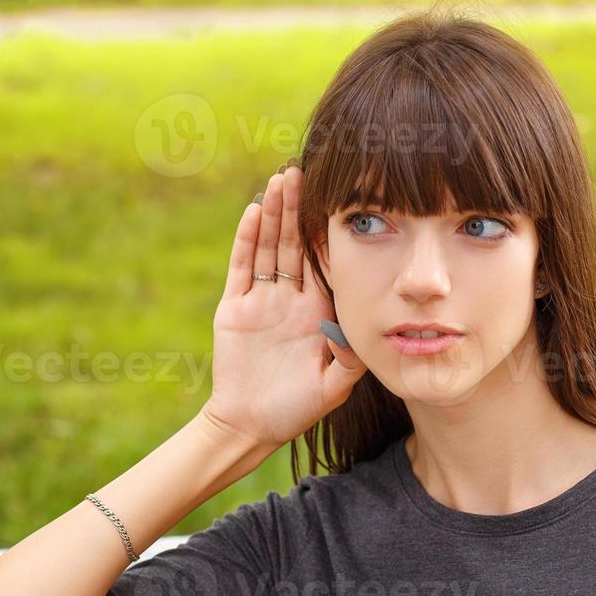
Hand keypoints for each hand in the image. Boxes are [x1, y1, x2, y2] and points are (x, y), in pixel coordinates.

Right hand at [199, 163, 367, 450]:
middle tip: (305, 169)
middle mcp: (290, 299)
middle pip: (295, 244)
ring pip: (268, 248)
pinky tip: (253, 212)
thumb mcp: (333, 387)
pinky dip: (246, 240)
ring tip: (281, 179)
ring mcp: (261, 301)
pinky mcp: (234, 308)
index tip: (339, 198)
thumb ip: (350, 360)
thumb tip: (360, 330)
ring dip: (274, 214)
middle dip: (299, 208)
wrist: (250, 425)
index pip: (325, 261)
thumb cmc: (294, 410)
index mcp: (318, 312)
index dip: (329, 231)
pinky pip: (242, 268)